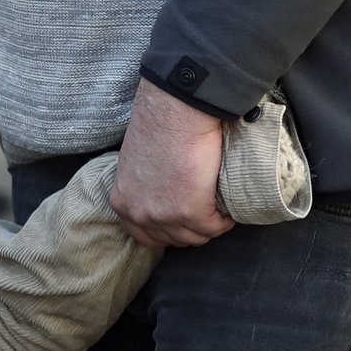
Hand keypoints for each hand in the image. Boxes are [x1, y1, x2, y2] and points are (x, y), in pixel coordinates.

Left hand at [110, 78, 232, 248]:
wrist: (176, 111)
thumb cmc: (159, 127)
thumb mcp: (136, 164)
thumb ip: (144, 186)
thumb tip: (163, 195)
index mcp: (122, 202)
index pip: (144, 236)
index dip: (168, 230)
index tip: (184, 220)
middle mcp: (138, 214)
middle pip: (172, 239)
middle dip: (191, 229)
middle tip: (207, 212)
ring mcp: (164, 216)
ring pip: (195, 237)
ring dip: (211, 225)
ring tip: (219, 208)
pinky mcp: (190, 212)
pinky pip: (215, 227)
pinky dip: (226, 219)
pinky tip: (229, 206)